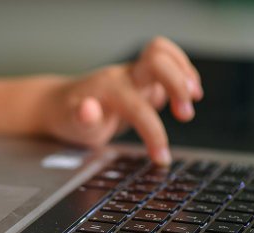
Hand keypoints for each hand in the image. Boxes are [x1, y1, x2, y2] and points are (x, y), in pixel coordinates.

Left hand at [39, 36, 202, 164]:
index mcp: (109, 89)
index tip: (161, 158)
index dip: (155, 135)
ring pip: (164, 53)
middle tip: (185, 114)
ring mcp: (135, 74)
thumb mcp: (71, 125)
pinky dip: (184, 74)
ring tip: (194, 98)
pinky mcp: (143, 78)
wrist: (59, 104)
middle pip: (157, 58)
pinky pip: (168, 63)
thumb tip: (87, 109)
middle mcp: (124, 76)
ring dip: (185, 73)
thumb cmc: (68, 116)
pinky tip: (187, 96)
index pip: (140, 108)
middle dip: (178, 84)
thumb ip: (82, 119)